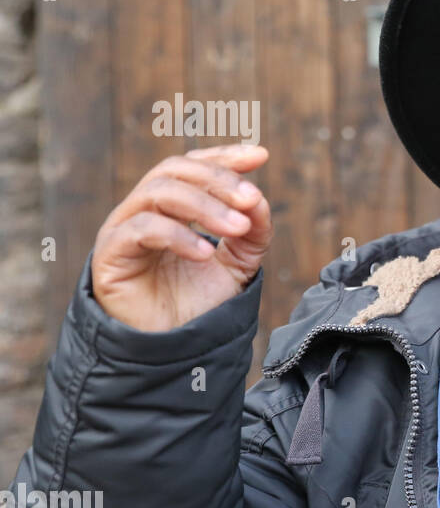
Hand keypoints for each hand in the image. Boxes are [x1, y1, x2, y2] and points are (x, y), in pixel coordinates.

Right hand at [90, 144, 272, 331]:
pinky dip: (177, 235)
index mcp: (172, 207)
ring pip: (159, 193)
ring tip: (238, 229)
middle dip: (218, 180)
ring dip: (205, 206)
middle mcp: (144, 210)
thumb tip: (259, 200)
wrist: (173, 351)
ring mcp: (123, 229)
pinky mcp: (110, 255)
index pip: (193, 165)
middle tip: (251, 200)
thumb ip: (253, 233)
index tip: (260, 156)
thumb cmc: (199, 306)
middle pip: (175, 170)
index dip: (224, 157)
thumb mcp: (239, 265)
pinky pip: (141, 229)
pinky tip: (206, 253)